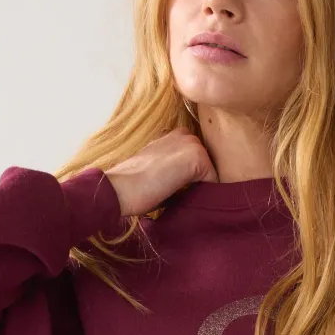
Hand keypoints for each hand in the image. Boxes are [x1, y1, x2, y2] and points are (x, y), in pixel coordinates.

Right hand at [103, 127, 218, 216]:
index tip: (177, 192)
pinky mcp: (197, 158)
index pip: (197, 161)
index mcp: (173, 137)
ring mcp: (192, 144)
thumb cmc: (134, 188)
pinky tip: (185, 199)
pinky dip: (206, 196)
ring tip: (180, 198)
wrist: (118, 189)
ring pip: (211, 175)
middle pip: (207, 167)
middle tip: (179, 197)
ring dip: (202, 189)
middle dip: (200, 184)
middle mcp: (184, 135)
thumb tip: (196, 186)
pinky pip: (215, 183)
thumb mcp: (158, 172)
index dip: (193, 181)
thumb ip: (176, 171)